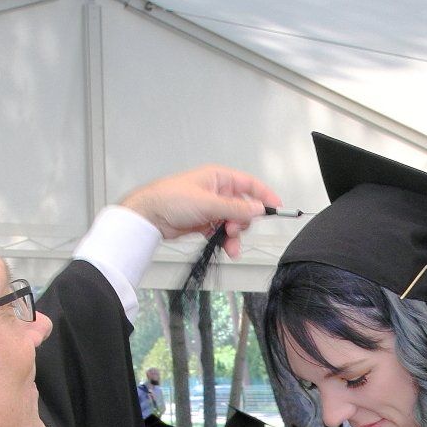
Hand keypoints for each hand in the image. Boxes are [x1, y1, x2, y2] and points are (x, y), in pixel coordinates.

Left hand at [120, 166, 281, 256]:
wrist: (149, 216)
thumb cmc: (171, 199)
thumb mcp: (209, 203)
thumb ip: (236, 207)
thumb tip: (257, 208)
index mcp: (219, 178)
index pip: (249, 184)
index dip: (264, 196)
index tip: (276, 207)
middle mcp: (217, 191)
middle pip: (243, 207)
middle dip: (243, 222)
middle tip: (234, 229)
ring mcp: (211, 208)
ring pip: (233, 222)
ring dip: (235, 235)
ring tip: (230, 245)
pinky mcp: (204, 222)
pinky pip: (222, 232)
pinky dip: (225, 241)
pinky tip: (227, 249)